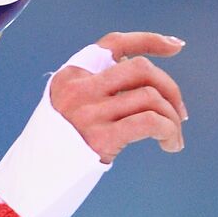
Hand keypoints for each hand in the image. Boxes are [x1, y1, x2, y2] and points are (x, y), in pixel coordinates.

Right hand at [50, 31, 187, 163]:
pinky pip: (150, 122)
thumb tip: (149, 78)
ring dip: (172, 118)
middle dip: (170, 87)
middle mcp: (78, 89)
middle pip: (140, 68)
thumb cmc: (64, 142)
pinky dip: (169, 130)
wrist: (38, 176)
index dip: (149, 40)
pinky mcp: (101, 137)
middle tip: (179, 113)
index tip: (176, 46)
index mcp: (70, 75)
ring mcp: (89, 112)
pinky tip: (170, 144)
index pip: (113, 44)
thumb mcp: (71, 104)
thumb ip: (100, 86)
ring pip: (151, 97)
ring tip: (173, 137)